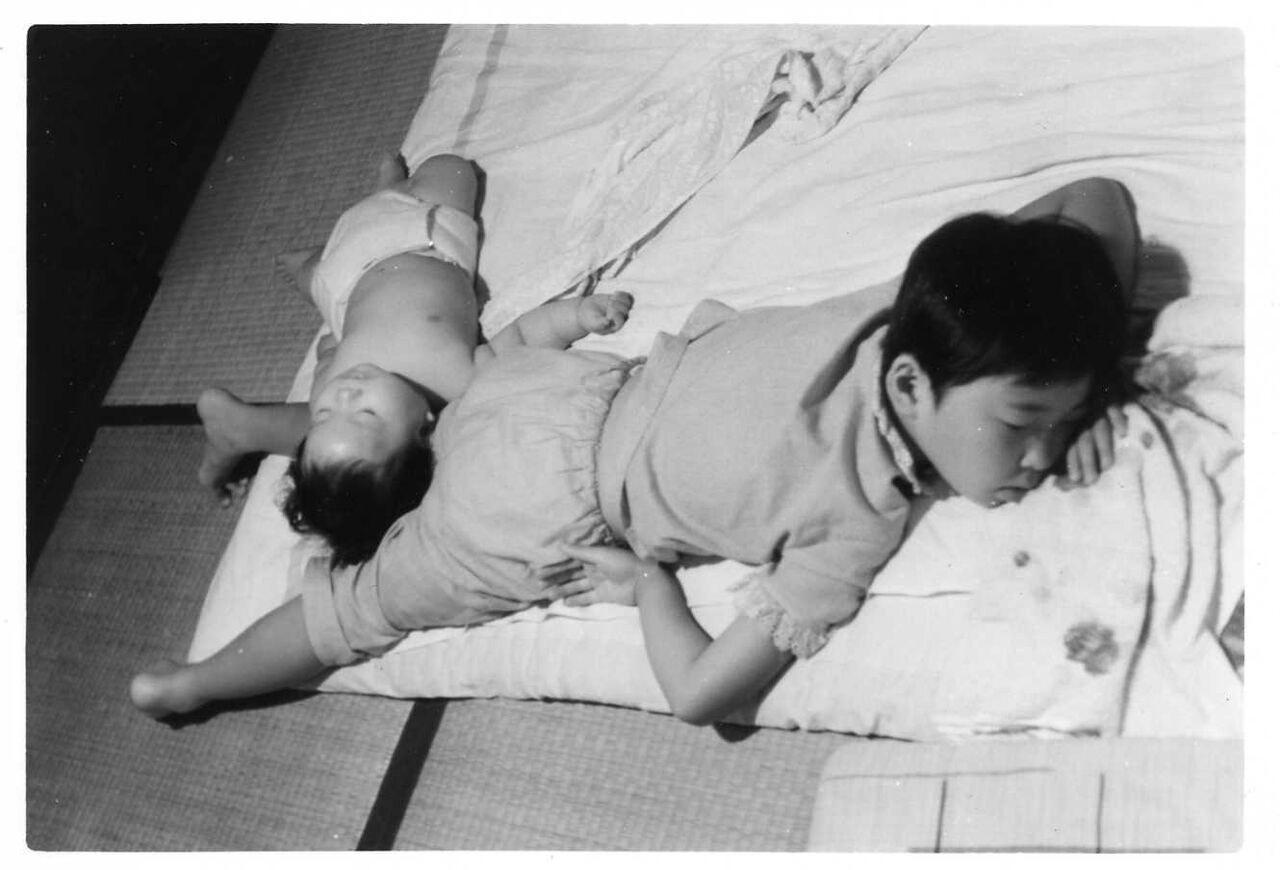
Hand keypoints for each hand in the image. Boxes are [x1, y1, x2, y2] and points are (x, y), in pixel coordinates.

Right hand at [540, 542, 658, 606]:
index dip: (555, 566)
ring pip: (575, 587)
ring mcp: (598, 583)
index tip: (540, 572)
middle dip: (555, 578)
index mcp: (592, 557)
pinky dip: (576, 600)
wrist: (643, 580)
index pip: (569, 561)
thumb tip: (560, 546)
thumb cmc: (623, 563)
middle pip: (570, 574)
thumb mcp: (601, 555)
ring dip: (562, 590)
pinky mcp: (603, 596)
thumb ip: (581, 552)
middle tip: (539, 584)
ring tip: (549, 595)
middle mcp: (593, 569)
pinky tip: (565, 603)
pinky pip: (586, 598)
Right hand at [576, 292, 633, 335]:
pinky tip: (615, 293)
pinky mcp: (620, 302)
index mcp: (614, 327)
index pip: (621, 321)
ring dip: (622, 298)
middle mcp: (620, 319)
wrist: (586, 312)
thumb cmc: (589, 320)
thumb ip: (600, 323)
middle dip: (618, 305)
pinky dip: (624, 294)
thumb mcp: (593, 322)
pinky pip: (629, 298)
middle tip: (609, 302)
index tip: (609, 308)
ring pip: (629, 304)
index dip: (616, 313)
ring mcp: (621, 310)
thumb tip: (607, 322)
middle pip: (626, 311)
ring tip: (612, 297)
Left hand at [1061, 404, 1127, 486]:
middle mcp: (1084, 420)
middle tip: (1091, 480)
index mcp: (1074, 429)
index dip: (1074, 463)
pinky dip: (1117, 418)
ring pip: (1098, 428)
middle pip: (1084, 441)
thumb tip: (1060, 486)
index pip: (1072, 447)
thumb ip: (1071, 461)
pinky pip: (1112, 406)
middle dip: (1086, 461)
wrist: (1099, 383)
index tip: (1076, 480)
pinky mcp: (1110, 396)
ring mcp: (1096, 408)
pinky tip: (1123, 432)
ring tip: (1107, 466)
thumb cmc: (1089, 419)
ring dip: (1102, 447)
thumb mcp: (1077, 438)